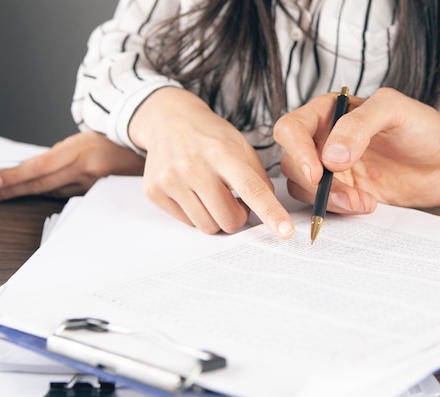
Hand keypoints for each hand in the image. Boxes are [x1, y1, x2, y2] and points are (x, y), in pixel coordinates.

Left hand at [0, 131, 144, 199]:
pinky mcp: (101, 193)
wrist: (150, 149)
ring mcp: (95, 183)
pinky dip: (55, 193)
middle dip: (16, 189)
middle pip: (44, 183)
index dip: (16, 176)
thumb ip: (65, 153)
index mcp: (81, 149)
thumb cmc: (118, 141)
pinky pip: (72, 194)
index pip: (40, 166)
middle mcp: (87, 167)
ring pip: (56, 191)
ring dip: (32, 192)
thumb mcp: (88, 139)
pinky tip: (43, 193)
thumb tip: (36, 167)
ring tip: (10, 193)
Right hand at [129, 87, 293, 237]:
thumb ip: (258, 179)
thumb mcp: (240, 147)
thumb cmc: (210, 136)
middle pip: (229, 219)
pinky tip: (192, 192)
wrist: (168, 120)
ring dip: (216, 217)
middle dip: (238, 216)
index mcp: (223, 152)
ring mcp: (171, 180)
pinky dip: (195, 213)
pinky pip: (187, 223)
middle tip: (234, 199)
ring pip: (208, 226)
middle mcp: (194, 166)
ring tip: (212, 194)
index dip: (271, 213)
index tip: (285, 232)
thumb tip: (270, 212)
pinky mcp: (154, 191)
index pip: (251, 189)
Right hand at [274, 88, 439, 212]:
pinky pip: (323, 204)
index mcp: (329, 112)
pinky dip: (339, 210)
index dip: (297, 151)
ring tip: (364, 202)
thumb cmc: (424, 128)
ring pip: (302, 187)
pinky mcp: (342, 192)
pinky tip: (367, 204)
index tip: (318, 173)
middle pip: (292, 163)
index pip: (291, 128)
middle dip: (317, 185)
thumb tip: (330, 156)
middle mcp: (323, 139)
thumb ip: (361, 124)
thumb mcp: (396, 111)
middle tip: (350, 195)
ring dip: (329, 200)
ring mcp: (331, 168)